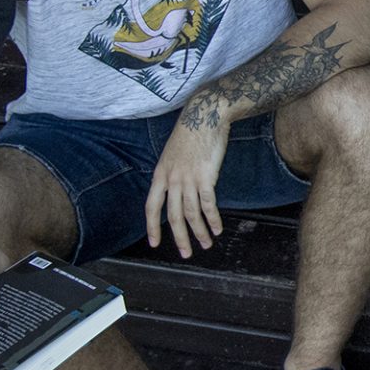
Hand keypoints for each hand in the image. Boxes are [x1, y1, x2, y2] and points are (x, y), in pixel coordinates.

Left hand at [145, 106, 228, 257]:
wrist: (205, 116)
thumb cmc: (191, 133)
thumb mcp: (171, 154)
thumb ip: (171, 174)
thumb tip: (176, 190)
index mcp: (160, 174)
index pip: (152, 207)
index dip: (152, 227)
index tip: (154, 242)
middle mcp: (172, 180)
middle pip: (173, 216)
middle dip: (180, 238)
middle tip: (186, 253)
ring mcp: (188, 179)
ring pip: (192, 214)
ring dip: (200, 232)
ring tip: (207, 243)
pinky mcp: (206, 177)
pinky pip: (208, 205)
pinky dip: (214, 219)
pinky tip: (218, 228)